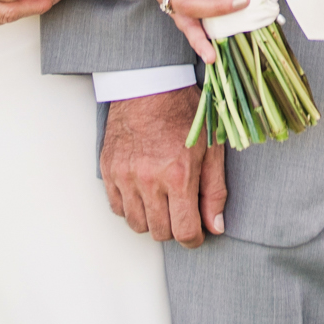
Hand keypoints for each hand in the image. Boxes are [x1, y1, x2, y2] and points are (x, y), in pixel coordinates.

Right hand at [102, 86, 224, 245]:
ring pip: (136, 224)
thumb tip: (215, 226)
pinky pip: (117, 208)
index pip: (184, 232)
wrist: (148, 84)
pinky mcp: (108, 170)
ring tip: (163, 200)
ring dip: (152, 220)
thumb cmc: (183, 111)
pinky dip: (131, 207)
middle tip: (182, 211)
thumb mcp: (211, 147)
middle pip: (159, 233)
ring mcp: (124, 176)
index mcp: (177, 174)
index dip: (194, 239)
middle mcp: (147, 179)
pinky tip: (144, 192)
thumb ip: (214, 190)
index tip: (198, 232)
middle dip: (175, 228)